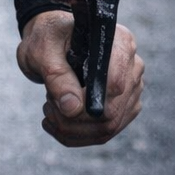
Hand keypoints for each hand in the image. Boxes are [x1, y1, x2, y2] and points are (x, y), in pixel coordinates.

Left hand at [16, 10, 143, 146]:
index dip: (87, 102)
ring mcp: (131, 90)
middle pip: (112, 111)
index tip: (58, 102)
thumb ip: (57, 76)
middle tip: (47, 107)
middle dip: (73, 119)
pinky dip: (75, 134)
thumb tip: (72, 108)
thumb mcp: (43, 50)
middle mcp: (132, 67)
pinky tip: (55, 121)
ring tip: (49, 109)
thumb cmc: (48, 40)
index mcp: (119, 42)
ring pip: (108, 127)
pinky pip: (103, 134)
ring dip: (71, 129)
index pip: (115, 84)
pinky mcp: (124, 109)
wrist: (51, 44)